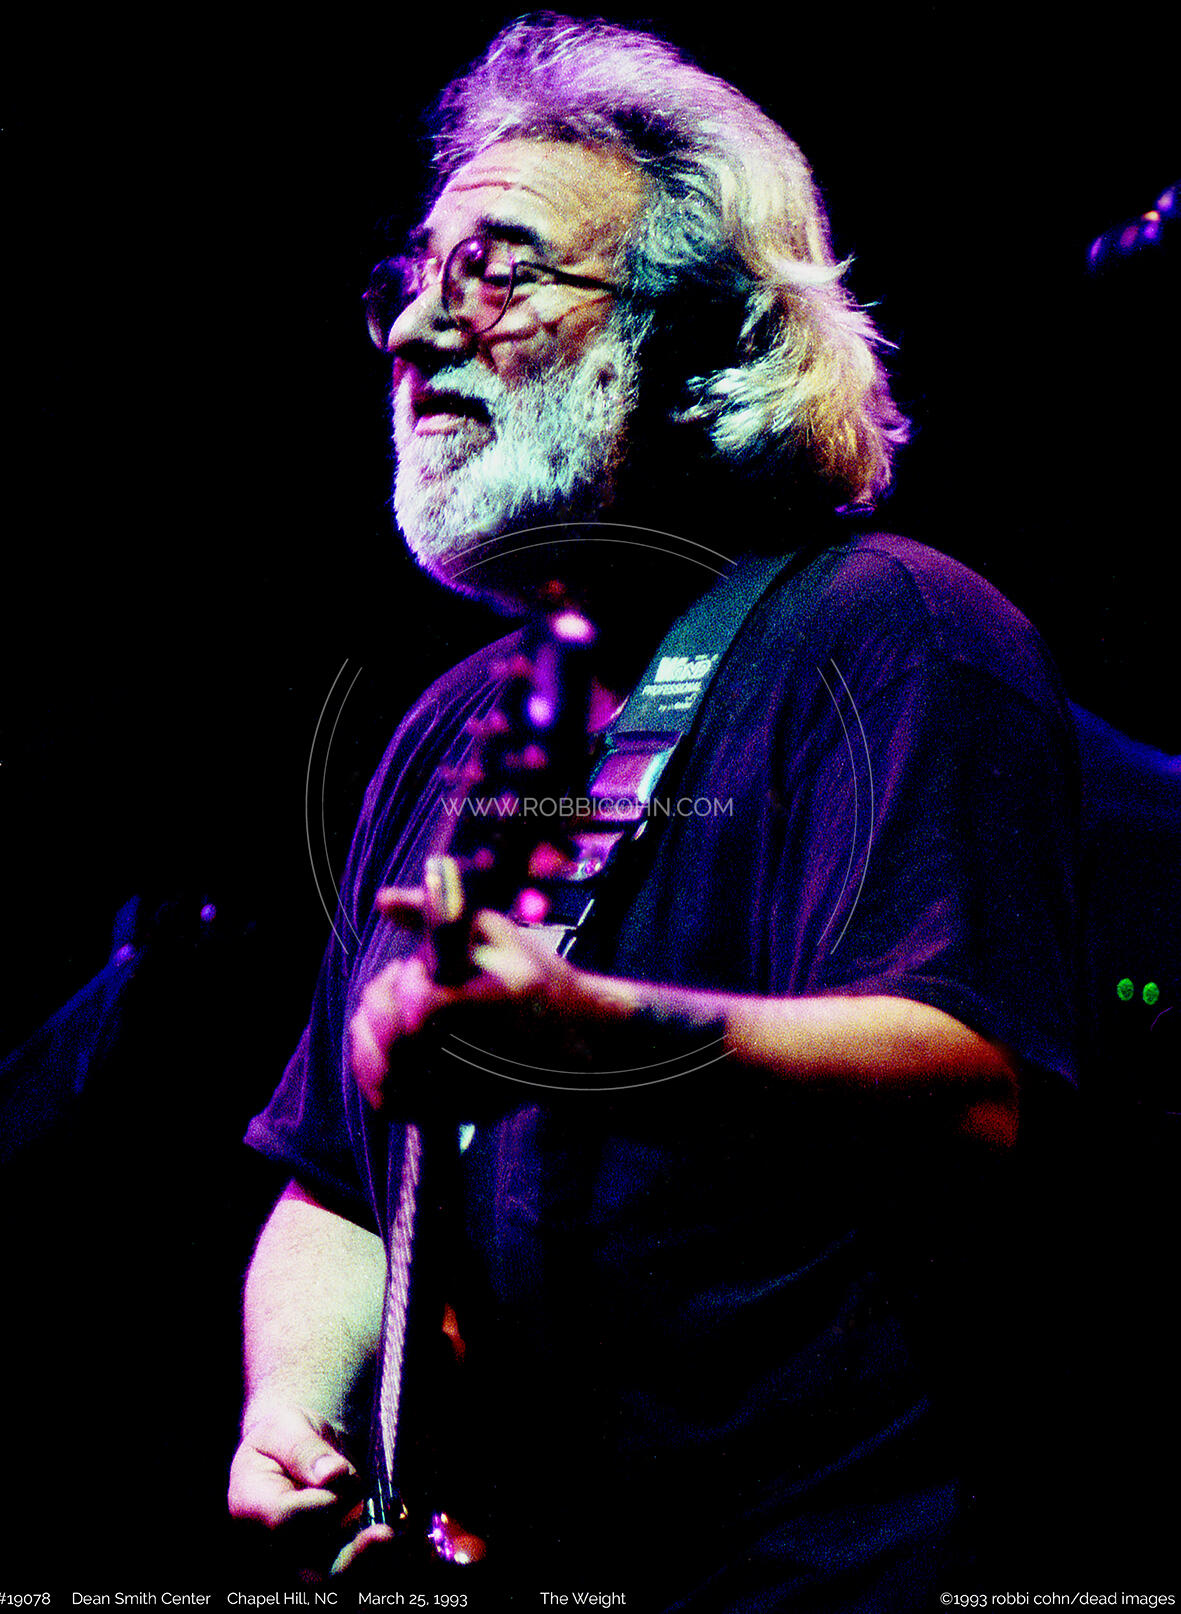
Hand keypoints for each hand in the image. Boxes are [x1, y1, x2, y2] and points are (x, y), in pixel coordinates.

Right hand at [228, 1404, 391, 1575]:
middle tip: (383, 1534)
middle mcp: (270, 1542)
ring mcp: (299, 1555)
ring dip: (366, 1561)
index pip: (283, 1519)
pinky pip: (349, 1567)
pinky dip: (373, 1558)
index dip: (316, 1505)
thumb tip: (331, 1474)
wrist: (294, 1449)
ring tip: (391, 1538)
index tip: (339, 1476)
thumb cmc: (284, 1435)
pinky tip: (394, 1538)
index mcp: (250, 1505)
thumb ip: (304, 1449)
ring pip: (332, 1576)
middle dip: (348, 1556)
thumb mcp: (286, 1426)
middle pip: (307, 1567)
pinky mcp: (326, 1557)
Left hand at [348, 889, 597, 1112]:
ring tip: (390, 1008)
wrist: (574, 1037)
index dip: (408, 980)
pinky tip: (380, 1041)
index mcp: (493, 1008)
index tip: (422, 967)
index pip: (418, 1005)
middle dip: (384, 998)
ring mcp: (462, 1094)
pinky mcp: (450, 1113)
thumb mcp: (493, 932)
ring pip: (382, 1070)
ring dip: (371, 1029)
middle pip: (394, 1038)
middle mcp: (477, 1058)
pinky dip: (371, 1068)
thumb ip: (432, 911)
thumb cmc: (534, 978)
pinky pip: (387, 1101)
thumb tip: (381, 901)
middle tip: (403, 981)